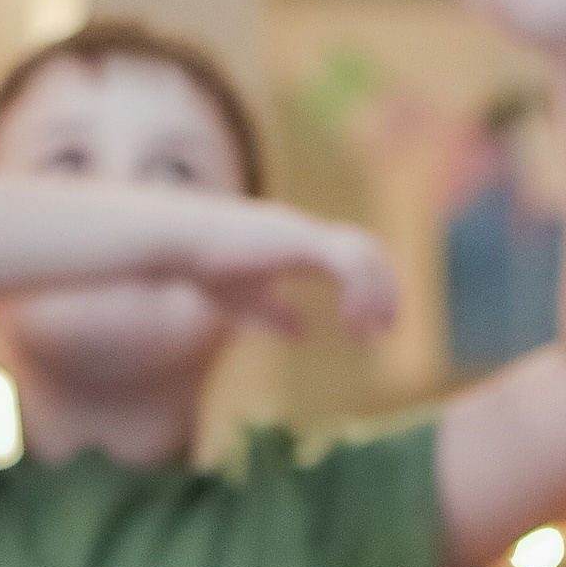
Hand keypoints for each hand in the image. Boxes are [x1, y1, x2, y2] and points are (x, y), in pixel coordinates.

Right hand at [188, 201, 397, 341]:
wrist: (179, 242)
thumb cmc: (203, 266)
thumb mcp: (245, 299)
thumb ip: (274, 314)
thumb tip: (301, 333)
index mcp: (297, 244)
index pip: (349, 257)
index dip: (366, 289)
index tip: (369, 328)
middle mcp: (306, 234)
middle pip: (366, 250)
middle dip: (383, 287)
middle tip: (386, 328)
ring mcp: (304, 233)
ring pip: (362, 254)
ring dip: (375, 292)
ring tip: (370, 329)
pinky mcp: (299, 239)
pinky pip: (347, 262)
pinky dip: (359, 291)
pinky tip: (352, 321)